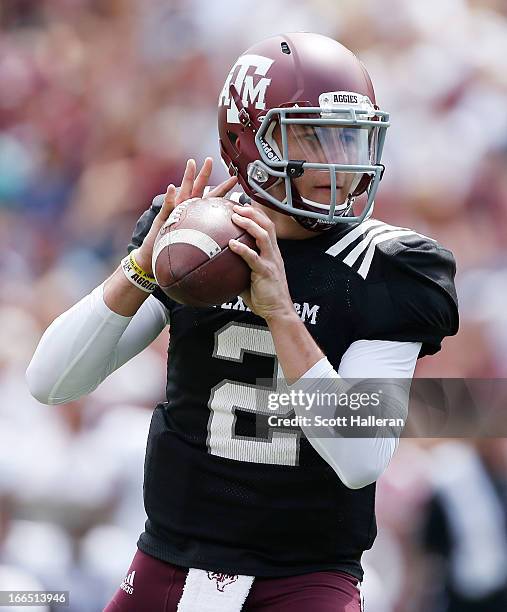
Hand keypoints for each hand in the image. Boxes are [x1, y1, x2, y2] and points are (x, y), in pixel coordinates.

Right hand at [136, 158, 236, 274]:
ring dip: (187, 177)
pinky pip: (167, 206)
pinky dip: (170, 197)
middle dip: (204, 173)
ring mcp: (174, 210)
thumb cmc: (177, 249)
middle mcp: (186, 207)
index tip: (235, 178)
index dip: (223, 188)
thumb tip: (230, 241)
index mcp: (197, 211)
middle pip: (198, 187)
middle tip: (210, 160)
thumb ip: (210, 237)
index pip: (213, 197)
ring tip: (191, 163)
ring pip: (183, 191)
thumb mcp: (197, 243)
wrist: (156, 256)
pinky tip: (173, 188)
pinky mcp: (163, 217)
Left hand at [229, 205, 294, 321]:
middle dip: (252, 212)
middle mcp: (274, 253)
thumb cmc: (264, 297)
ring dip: (249, 223)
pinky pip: (253, 257)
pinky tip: (231, 244)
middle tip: (235, 206)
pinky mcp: (266, 272)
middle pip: (267, 225)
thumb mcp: (250, 278)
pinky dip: (242, 248)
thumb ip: (240, 268)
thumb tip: (220, 264)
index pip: (267, 227)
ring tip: (235, 217)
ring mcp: (271, 261)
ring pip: (264, 235)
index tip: (241, 206)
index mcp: (272, 253)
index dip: (256, 214)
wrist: (278, 311)